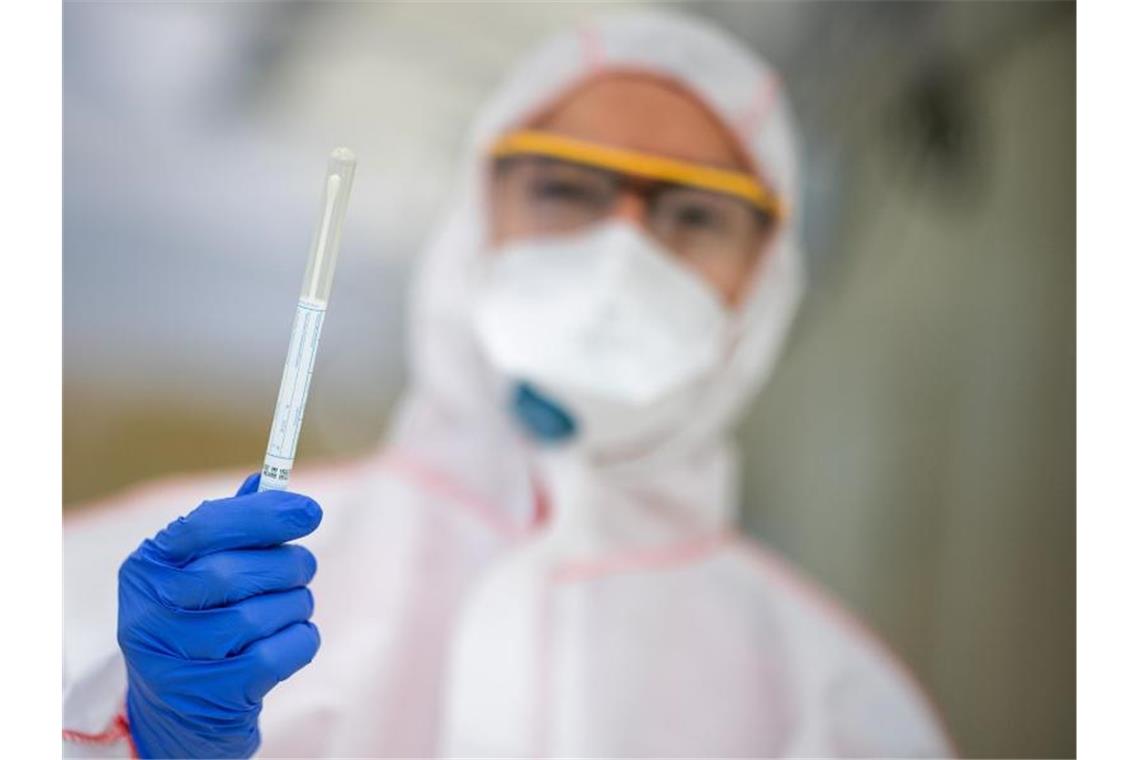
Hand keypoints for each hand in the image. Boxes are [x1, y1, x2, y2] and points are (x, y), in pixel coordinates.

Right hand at [117, 474, 321, 757]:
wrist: (179, 708)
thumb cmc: (198, 618)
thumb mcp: (198, 568)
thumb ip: (232, 525)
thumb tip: (269, 482)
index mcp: (146, 567)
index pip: (204, 526)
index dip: (263, 515)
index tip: (310, 511)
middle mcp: (150, 612)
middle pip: (236, 572)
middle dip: (287, 564)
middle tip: (301, 566)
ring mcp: (177, 659)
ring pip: (264, 613)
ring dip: (295, 604)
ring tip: (287, 607)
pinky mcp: (213, 695)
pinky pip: (282, 651)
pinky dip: (300, 638)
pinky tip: (287, 639)